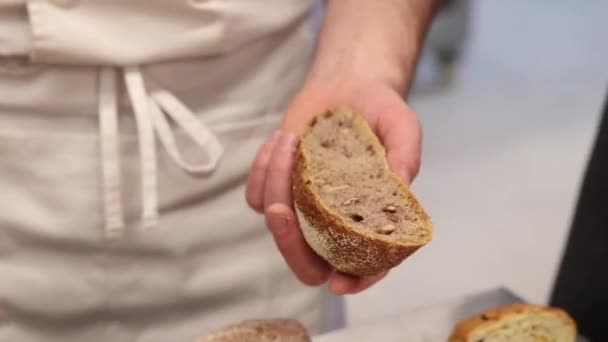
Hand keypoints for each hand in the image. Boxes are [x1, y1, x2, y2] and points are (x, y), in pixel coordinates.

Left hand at [245, 81, 421, 294]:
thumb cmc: (381, 113)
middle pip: (307, 262)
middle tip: (281, 210)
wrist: (349, 87)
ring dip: (275, 183)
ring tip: (293, 140)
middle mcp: (333, 222)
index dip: (355, 281)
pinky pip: (255, 195)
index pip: (364, 265)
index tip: (340, 283)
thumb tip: (400, 184)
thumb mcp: (402, 129)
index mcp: (368, 219)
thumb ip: (405, 157)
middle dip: (289, 246)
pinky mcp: (275, 187)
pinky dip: (262, 167)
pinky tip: (283, 139)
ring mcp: (301, 207)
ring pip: (276, 222)